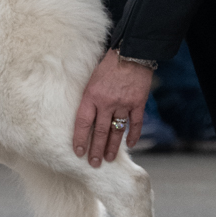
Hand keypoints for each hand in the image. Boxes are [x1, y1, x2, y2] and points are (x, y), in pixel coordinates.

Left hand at [72, 49, 152, 167]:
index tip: (77, 152)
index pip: (82, 123)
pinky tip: (131, 145)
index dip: (80, 139)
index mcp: (91, 96)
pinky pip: (136, 124)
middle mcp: (107, 103)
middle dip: (96, 150)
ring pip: (117, 131)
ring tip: (108, 159)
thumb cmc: (107, 65)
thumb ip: (89, 98)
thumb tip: (84, 117)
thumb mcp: (91, 79)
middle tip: (93, 163)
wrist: (130, 53)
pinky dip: (133, 135)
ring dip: (112, 147)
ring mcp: (123, 104)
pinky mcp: (138, 103)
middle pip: (100, 132)